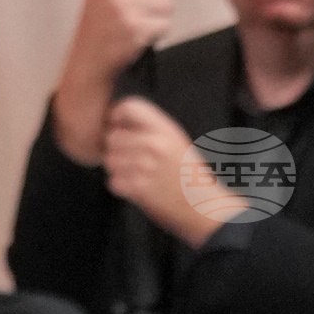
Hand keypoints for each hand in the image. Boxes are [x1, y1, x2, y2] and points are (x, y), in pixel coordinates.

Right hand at [56, 0, 174, 144]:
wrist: (88, 63)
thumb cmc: (100, 27)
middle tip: (147, 5)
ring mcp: (123, 7)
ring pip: (167, 2)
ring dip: (161, 14)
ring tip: (141, 22)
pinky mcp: (134, 29)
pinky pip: (165, 24)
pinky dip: (158, 32)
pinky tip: (141, 35)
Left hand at [100, 97, 249, 243]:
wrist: (203, 207)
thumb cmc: (188, 174)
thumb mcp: (176, 139)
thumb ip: (149, 128)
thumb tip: (114, 123)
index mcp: (165, 129)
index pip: (129, 107)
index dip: (116, 116)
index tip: (118, 128)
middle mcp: (155, 144)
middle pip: (113, 136)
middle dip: (116, 149)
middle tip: (130, 160)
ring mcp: (146, 166)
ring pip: (110, 160)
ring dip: (117, 169)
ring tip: (135, 175)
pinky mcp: (139, 188)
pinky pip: (113, 182)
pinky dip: (121, 187)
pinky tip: (136, 189)